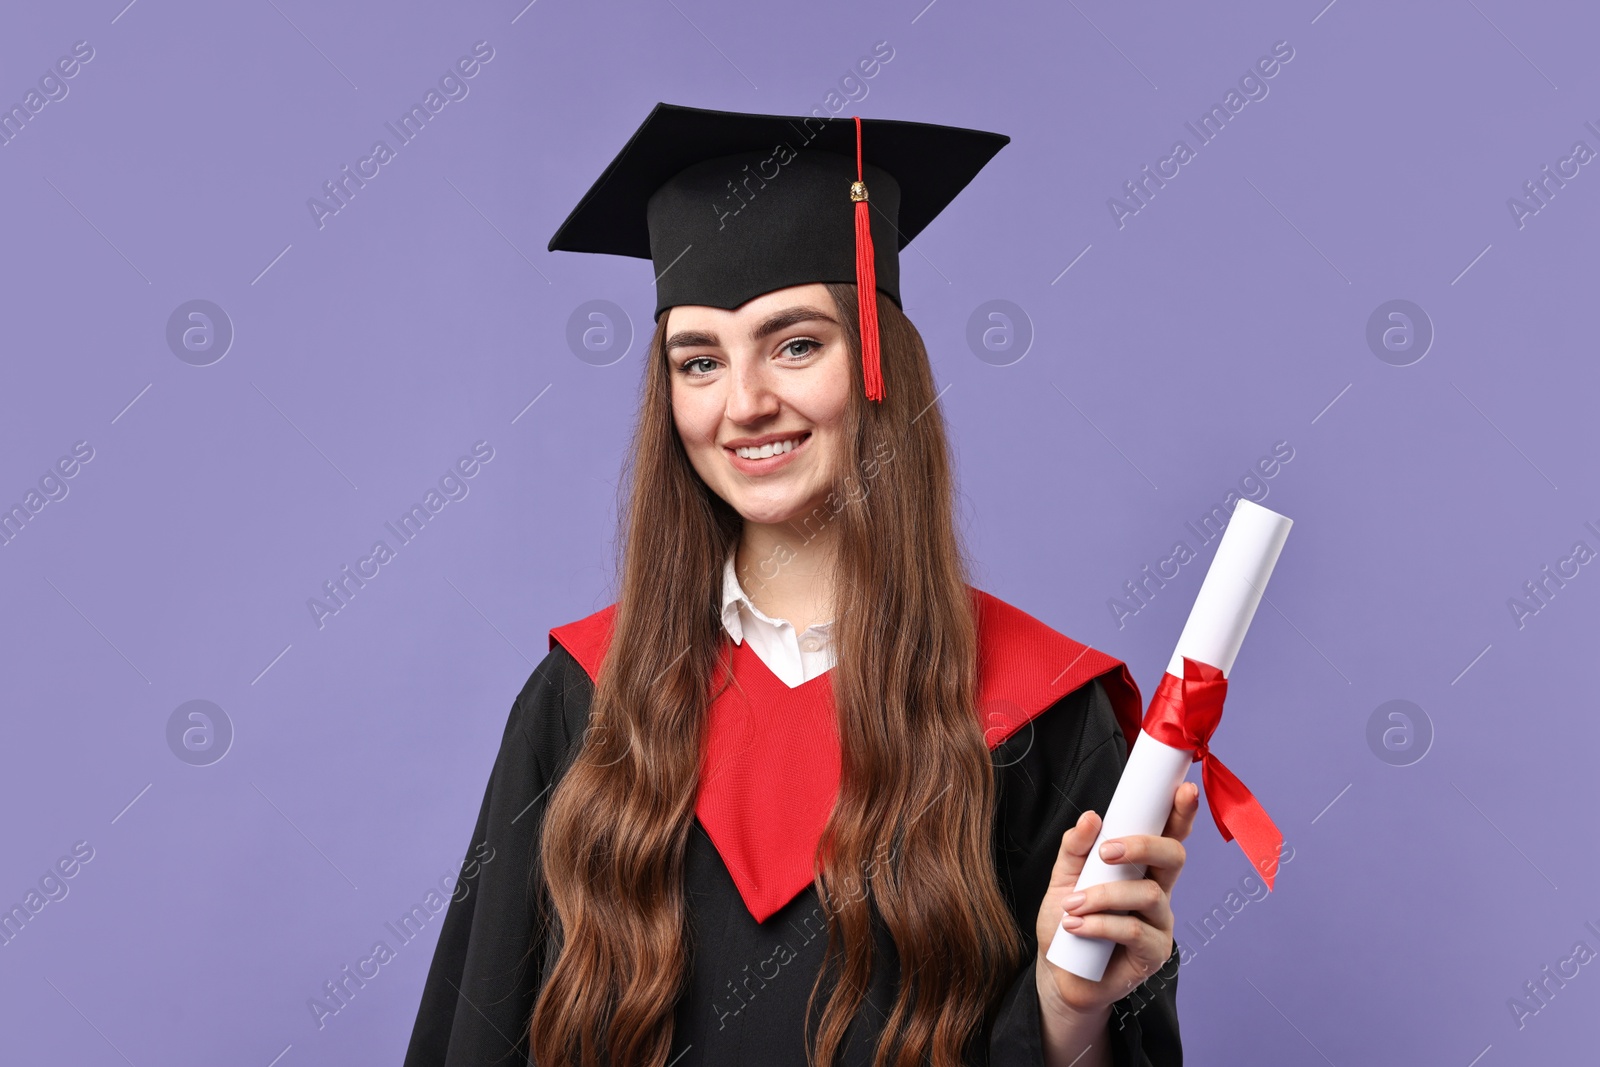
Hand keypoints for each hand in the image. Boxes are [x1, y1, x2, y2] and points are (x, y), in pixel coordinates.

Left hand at [1034, 780, 1200, 1019]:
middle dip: (1143, 845)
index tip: (1183, 789)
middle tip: (1106, 852)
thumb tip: (1091, 817)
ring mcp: (1160, 922)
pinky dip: (1100, 924)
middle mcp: (1157, 891)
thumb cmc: (1067, 924)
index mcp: (1140, 868)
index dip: (1181, 813)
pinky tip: (1075, 928)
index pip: (1167, 835)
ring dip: (1104, 896)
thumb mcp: (1062, 879)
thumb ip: (1074, 849)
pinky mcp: (1154, 953)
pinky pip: (1135, 930)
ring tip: (1071, 906)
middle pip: (1173, 856)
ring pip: (1148, 894)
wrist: (1060, 974)